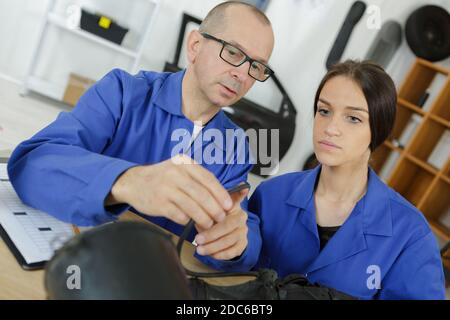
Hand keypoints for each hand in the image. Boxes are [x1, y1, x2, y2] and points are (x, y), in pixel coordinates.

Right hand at [106, 154, 231, 228]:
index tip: (229, 205)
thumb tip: (221, 197)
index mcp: (184, 163)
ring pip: (192, 207)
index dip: (221, 194)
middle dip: (215, 209)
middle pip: (202, 195)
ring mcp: (166, 188)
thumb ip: (198, 180)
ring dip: (203, 219)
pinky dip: (186, 221)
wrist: (133, 182)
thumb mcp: (179, 170)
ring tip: (208, 224)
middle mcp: (176, 173)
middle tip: (220, 218)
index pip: (208, 179)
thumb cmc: (162, 178)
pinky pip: (179, 215)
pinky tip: (188, 222)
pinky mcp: (158, 203)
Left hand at [193, 187, 248, 259]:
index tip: (244, 187)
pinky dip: (221, 254)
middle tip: (198, 239)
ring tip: (200, 249)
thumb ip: (204, 211)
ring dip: (213, 246)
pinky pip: (233, 251)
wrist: (224, 236)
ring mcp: (243, 231)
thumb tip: (195, 214)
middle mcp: (241, 217)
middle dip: (212, 233)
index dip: (240, 193)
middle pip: (229, 224)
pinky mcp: (243, 244)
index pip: (237, 197)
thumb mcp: (208, 212)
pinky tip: (211, 254)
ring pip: (230, 240)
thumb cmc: (214, 221)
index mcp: (233, 205)